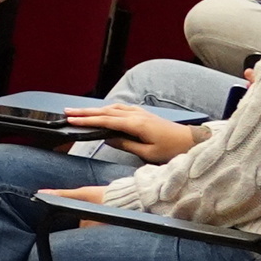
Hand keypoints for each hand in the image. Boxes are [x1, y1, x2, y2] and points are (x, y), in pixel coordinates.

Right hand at [65, 104, 207, 162]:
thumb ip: (126, 144)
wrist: (193, 142)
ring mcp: (140, 113)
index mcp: (136, 124)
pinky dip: (107, 109)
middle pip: (105, 111)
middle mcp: (136, 115)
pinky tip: (104, 111)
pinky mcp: (144, 114)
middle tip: (68, 112)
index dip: (87, 121)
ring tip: (80, 111)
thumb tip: (108, 139)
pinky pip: (120, 108)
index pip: (106, 121)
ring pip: (112, 108)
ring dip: (95, 109)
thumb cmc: (173, 150)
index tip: (72, 120)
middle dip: (85, 111)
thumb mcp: (148, 153)